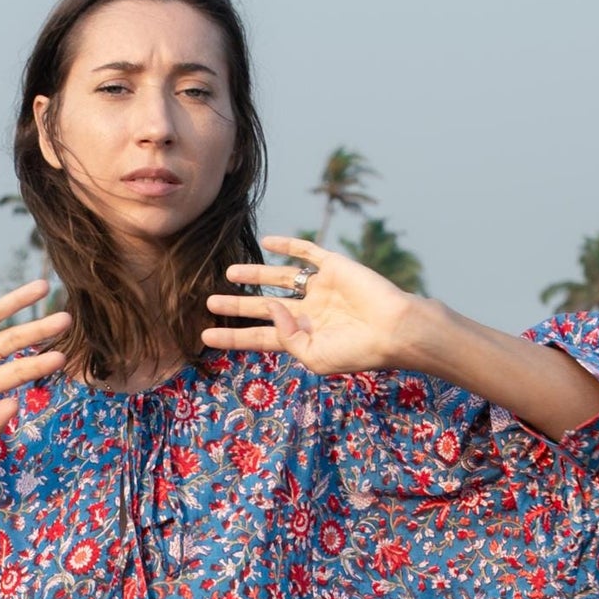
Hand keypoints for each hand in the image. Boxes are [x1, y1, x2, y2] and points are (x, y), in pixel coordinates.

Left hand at [202, 236, 419, 376]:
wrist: (393, 329)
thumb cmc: (356, 351)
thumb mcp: (313, 357)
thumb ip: (285, 336)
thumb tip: (270, 306)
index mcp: (302, 338)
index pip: (259, 337)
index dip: (233, 336)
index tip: (206, 336)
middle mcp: (308, 313)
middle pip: (263, 308)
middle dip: (236, 306)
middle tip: (209, 303)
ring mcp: (320, 289)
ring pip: (279, 279)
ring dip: (255, 274)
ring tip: (229, 272)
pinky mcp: (333, 267)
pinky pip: (306, 253)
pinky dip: (287, 245)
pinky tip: (267, 241)